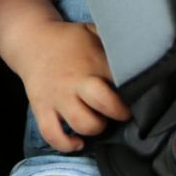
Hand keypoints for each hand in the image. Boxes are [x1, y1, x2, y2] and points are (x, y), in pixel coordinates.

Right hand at [16, 21, 130, 151]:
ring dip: (96, 129)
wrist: (32, 40)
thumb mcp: (94, 31)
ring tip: (99, 122)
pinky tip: (77, 142)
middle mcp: (75, 81)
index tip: (140, 96)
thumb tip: (143, 50)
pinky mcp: (41, 108)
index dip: (135, 92)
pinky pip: (52, 134)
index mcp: (92, 61)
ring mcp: (57, 96)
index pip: (121, 81)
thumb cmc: (69, 39)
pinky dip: (66, 145)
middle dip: (118, 113)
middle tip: (122, 113)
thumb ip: (114, 43)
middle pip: (103, 104)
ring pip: (81, 123)